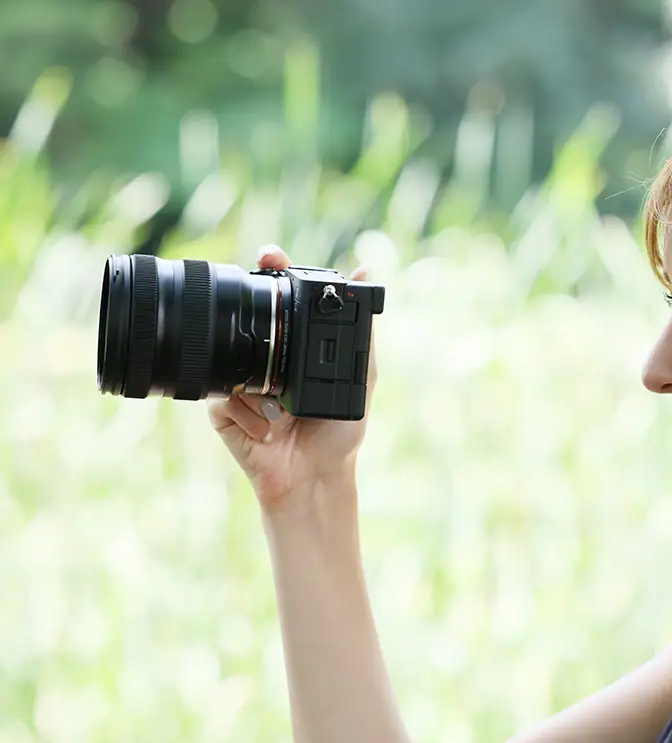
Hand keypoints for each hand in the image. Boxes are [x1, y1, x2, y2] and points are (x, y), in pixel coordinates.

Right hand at [208, 244, 377, 510]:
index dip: (273, 273)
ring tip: (285, 411)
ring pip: (235, 362)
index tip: (272, 255)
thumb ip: (361, 330)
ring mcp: (240, 383)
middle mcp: (265, 360)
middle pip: (248, 321)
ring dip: (262, 387)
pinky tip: (270, 431)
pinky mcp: (222, 410)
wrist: (313, 477)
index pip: (280, 302)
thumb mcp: (359, 377)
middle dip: (246, 304)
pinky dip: (250, 414)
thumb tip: (369, 272)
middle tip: (257, 285)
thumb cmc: (339, 432)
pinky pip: (225, 397)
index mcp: (295, 348)